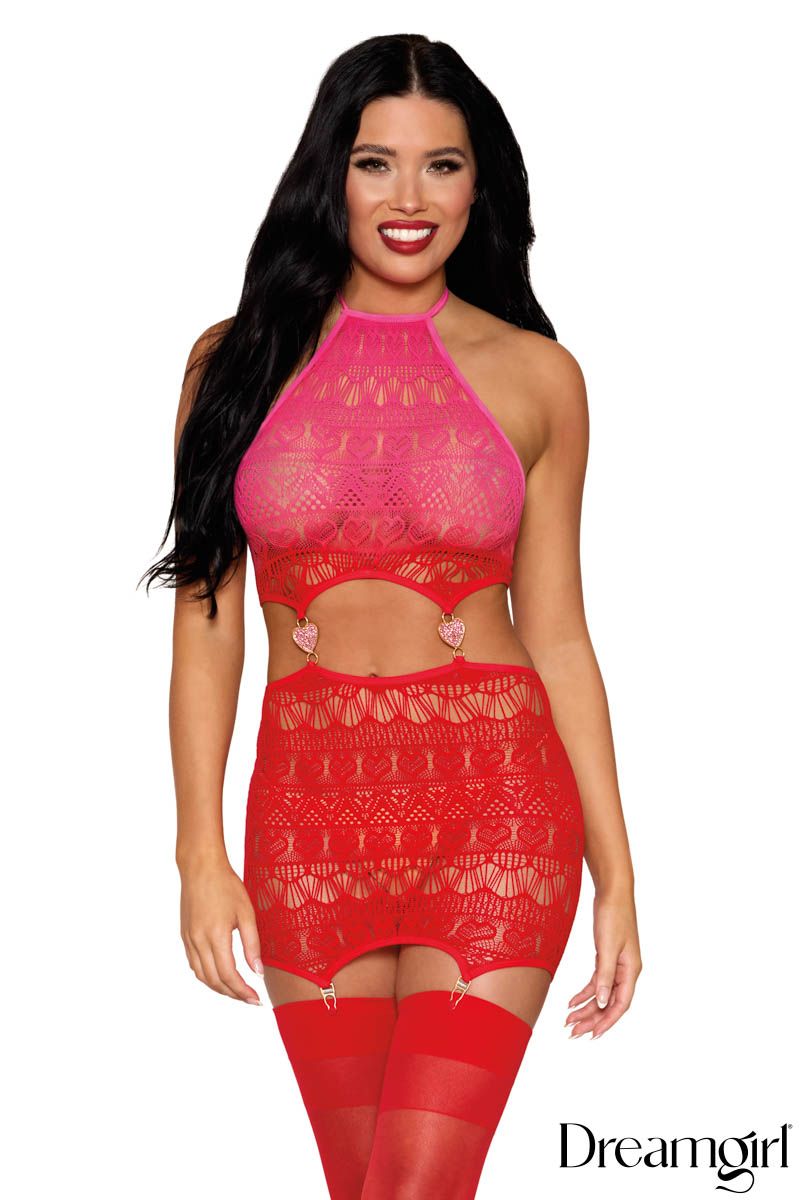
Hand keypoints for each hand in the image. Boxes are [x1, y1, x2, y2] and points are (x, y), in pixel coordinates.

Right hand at [178, 854, 263, 1004]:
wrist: (200, 868)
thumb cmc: (227, 886)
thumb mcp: (246, 913)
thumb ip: (252, 944)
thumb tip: (258, 972)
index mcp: (216, 936)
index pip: (229, 975)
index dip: (243, 992)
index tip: (257, 1000)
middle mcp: (198, 941)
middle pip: (214, 981)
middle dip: (233, 994)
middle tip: (250, 999)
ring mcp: (189, 939)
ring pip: (201, 975)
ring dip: (219, 988)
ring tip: (237, 991)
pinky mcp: (185, 936)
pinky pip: (194, 964)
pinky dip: (207, 976)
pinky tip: (219, 975)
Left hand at [564, 888, 641, 1039]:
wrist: (612, 891)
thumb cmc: (613, 915)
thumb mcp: (607, 947)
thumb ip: (604, 975)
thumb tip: (603, 1002)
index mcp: (631, 970)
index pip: (620, 1005)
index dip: (607, 1022)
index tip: (592, 1035)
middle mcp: (626, 971)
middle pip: (610, 1003)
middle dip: (592, 1019)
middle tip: (573, 1032)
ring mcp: (617, 964)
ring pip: (602, 994)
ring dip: (586, 1008)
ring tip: (569, 1021)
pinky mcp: (607, 957)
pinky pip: (597, 981)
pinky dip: (585, 992)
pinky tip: (572, 1001)